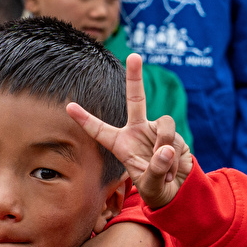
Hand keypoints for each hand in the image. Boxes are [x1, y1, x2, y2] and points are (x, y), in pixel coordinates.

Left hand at [67, 53, 191, 209]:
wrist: (177, 192)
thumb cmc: (156, 190)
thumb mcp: (151, 186)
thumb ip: (155, 170)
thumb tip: (164, 149)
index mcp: (121, 145)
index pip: (100, 131)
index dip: (85, 120)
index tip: (69, 106)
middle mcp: (137, 132)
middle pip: (135, 99)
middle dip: (135, 77)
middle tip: (134, 55)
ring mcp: (156, 131)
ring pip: (164, 127)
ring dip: (165, 150)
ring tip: (165, 172)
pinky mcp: (173, 135)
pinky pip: (174, 139)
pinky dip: (175, 157)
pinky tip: (174, 170)